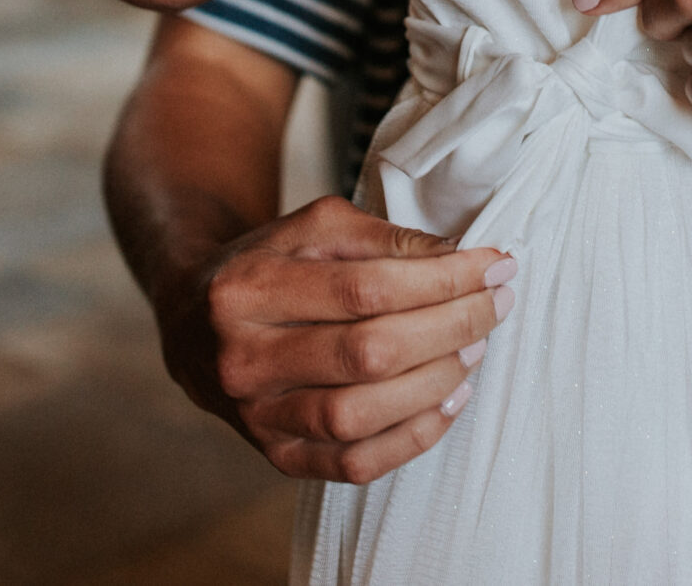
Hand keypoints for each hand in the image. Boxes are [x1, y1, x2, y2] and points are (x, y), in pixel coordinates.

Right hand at [162, 196, 515, 483]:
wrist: (194, 325)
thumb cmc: (267, 266)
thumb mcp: (313, 228)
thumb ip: (383, 237)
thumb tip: (459, 259)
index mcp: (247, 289)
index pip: (364, 288)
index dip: (441, 279)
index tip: (494, 264)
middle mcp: (244, 359)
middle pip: (369, 353)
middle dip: (451, 326)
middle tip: (496, 303)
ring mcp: (257, 417)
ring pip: (363, 415)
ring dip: (437, 382)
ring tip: (475, 347)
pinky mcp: (276, 457)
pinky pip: (356, 463)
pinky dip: (415, 437)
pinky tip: (450, 399)